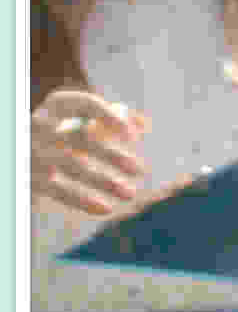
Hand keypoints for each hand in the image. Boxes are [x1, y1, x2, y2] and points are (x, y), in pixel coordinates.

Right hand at [28, 90, 146, 231]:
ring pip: (71, 164)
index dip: (110, 117)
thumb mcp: (81, 121)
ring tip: (130, 193)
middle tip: (140, 170)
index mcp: (56, 106)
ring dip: (104, 180)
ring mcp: (33, 150)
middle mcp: (41, 124)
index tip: (133, 136)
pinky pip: (57, 189)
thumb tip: (141, 124)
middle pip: (79, 137)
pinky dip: (82, 200)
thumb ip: (111, 119)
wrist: (23, 156)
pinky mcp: (29, 176)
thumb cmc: (62, 136)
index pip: (84, 103)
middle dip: (112, 155)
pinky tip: (105, 208)